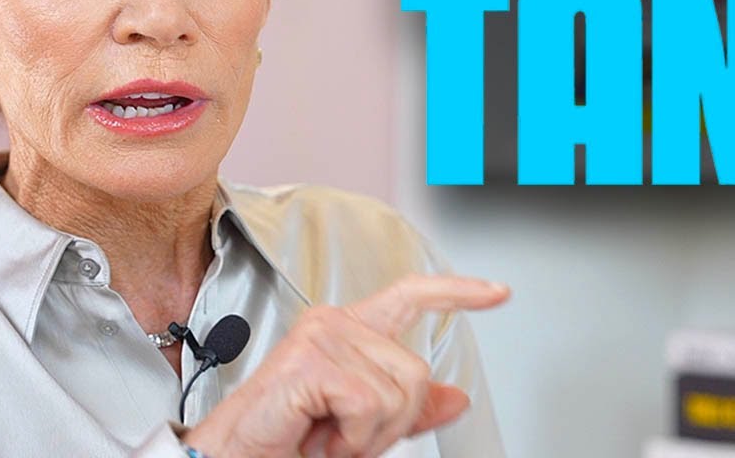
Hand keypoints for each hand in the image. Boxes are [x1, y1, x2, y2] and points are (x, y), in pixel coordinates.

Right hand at [181, 274, 509, 457]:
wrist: (237, 457)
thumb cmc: (288, 438)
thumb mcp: (364, 427)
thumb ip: (408, 409)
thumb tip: (456, 398)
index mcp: (348, 330)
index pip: (411, 296)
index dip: (458, 293)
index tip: (497, 293)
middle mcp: (335, 323)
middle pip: (416, 370)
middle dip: (391, 421)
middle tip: (343, 434)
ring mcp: (323, 335)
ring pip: (398, 391)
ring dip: (368, 433)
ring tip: (328, 434)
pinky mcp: (313, 358)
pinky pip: (369, 404)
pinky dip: (351, 437)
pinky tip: (320, 433)